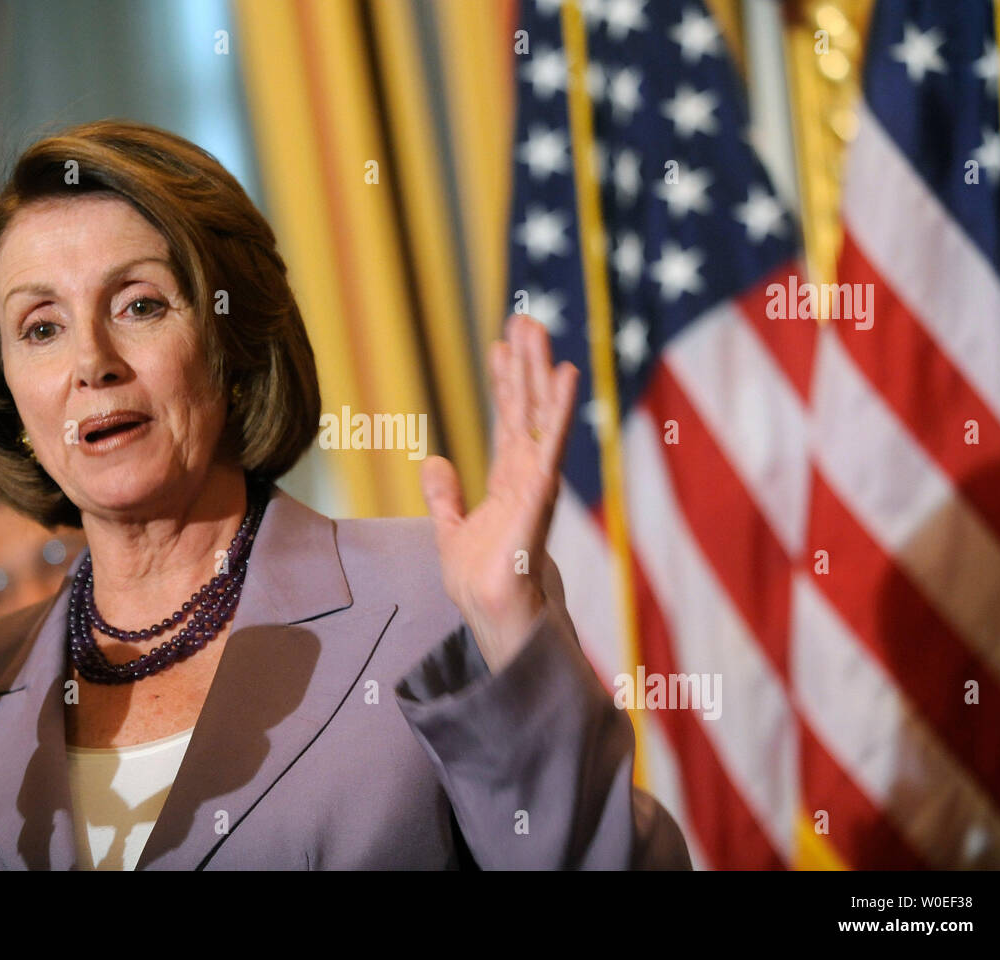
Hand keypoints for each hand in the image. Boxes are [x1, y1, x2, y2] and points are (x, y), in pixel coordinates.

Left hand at [421, 314, 578, 673]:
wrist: (492, 616)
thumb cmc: (480, 581)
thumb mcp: (450, 529)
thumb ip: (444, 496)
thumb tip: (434, 460)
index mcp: (507, 481)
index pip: (507, 421)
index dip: (504, 383)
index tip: (500, 344)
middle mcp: (526, 475)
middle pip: (526, 409)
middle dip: (524, 365)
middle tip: (525, 319)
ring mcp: (536, 483)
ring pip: (539, 418)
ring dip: (540, 374)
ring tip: (540, 332)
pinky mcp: (539, 496)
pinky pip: (549, 445)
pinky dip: (559, 410)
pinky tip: (565, 376)